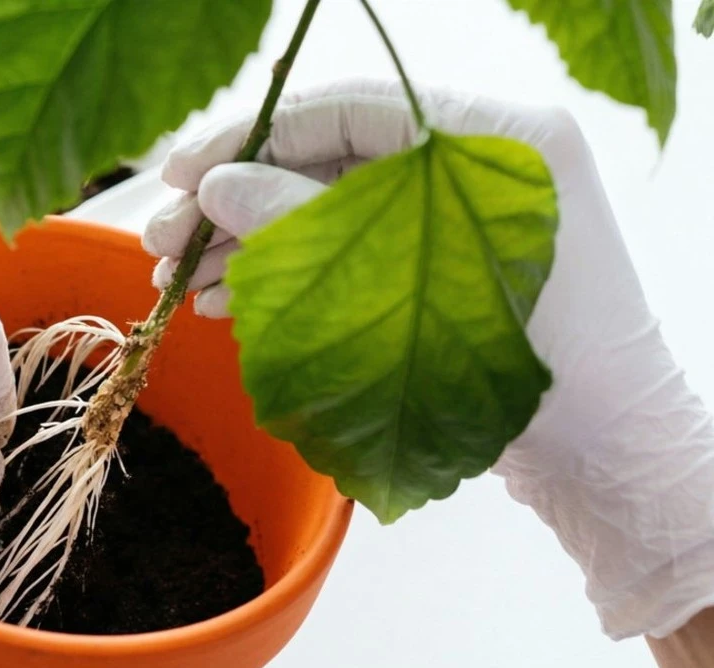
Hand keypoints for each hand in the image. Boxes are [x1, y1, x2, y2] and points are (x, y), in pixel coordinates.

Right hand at [146, 78, 713, 640]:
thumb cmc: (533, 366)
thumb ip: (306, 227)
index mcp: (491, 138)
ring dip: (249, 245)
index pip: (349, 111)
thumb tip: (213, 186)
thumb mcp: (409, 285)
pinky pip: (349, 256)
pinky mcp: (437, 271)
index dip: (250, 137)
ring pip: (327, 214)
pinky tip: (224, 303)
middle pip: (327, 164)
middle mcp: (472, 167)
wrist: (607, 456)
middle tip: (161, 242)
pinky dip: (287, 278)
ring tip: (176, 282)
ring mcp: (454, 220)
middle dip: (236, 202)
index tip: (179, 174)